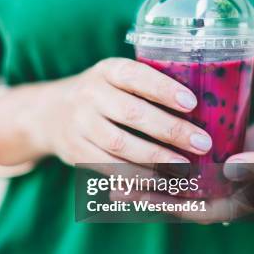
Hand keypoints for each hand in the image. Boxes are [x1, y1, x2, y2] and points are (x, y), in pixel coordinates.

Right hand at [30, 58, 211, 169]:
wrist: (50, 113)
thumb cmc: (104, 94)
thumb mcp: (118, 78)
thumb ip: (148, 86)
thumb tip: (203, 105)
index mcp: (107, 70)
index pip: (135, 76)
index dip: (163, 89)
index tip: (192, 103)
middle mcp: (89, 94)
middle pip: (131, 114)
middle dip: (170, 130)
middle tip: (202, 143)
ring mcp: (80, 124)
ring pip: (119, 145)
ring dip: (156, 159)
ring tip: (185, 168)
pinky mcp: (76, 152)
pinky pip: (108, 167)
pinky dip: (136, 177)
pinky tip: (160, 182)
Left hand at [111, 105, 253, 223]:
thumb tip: (229, 172)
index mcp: (245, 200)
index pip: (199, 209)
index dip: (167, 204)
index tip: (137, 195)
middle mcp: (229, 191)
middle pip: (183, 199)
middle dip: (149, 195)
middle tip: (114, 188)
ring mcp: (223, 175)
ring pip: (181, 183)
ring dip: (152, 180)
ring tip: (117, 175)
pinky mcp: (220, 156)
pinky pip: (189, 165)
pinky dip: (166, 162)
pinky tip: (144, 151)